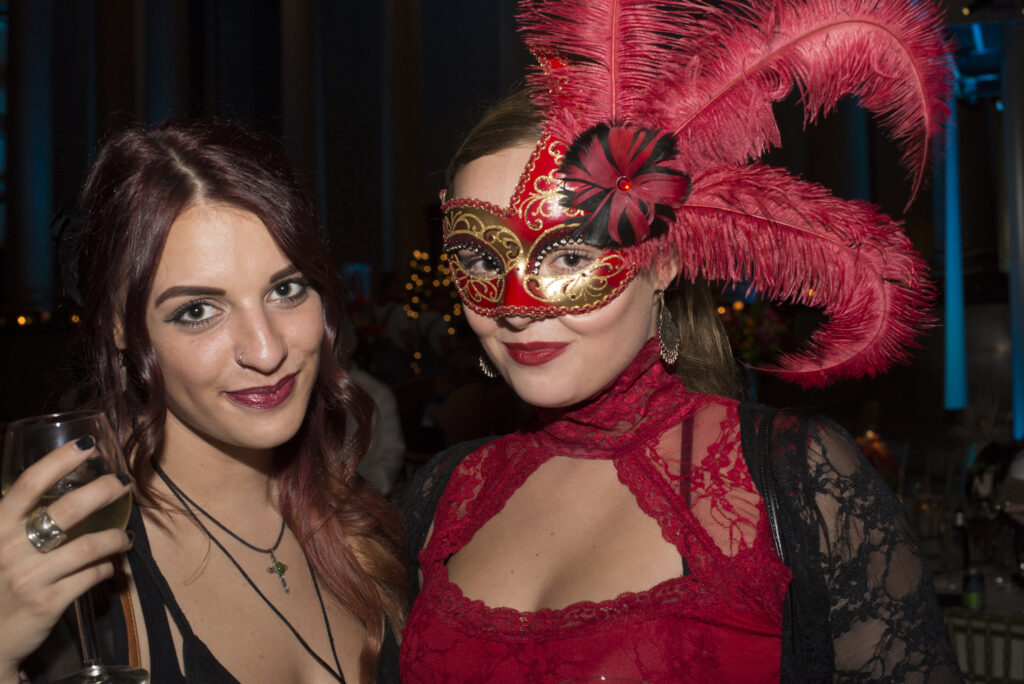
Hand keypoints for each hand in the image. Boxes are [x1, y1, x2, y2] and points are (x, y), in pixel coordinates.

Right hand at [0, 436, 132, 678]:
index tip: (87, 444)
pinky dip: (107, 568)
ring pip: (89, 546)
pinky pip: (91, 576)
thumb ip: (17, 522)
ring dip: (116, 538)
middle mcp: (10, 549)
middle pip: (67, 509)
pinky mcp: (48, 602)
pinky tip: (110, 565)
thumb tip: (56, 490)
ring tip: (126, 536)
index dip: (60, 460)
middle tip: (124, 482)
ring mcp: (31, 577)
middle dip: (103, 490)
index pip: (28, 483)